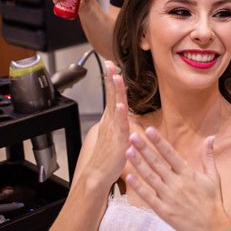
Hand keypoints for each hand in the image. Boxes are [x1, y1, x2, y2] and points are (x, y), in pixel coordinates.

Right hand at [87, 61, 129, 183]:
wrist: (98, 175)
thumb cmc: (107, 157)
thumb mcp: (115, 134)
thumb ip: (120, 122)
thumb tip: (123, 111)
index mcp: (110, 119)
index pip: (112, 95)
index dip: (112, 80)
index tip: (111, 65)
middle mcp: (111, 121)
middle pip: (112, 95)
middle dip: (111, 78)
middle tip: (110, 64)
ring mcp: (113, 129)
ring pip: (116, 105)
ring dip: (116, 91)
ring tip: (116, 77)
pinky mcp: (118, 139)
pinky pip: (120, 124)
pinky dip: (119, 114)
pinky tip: (119, 105)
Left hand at [125, 129, 230, 229]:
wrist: (211, 226)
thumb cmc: (212, 201)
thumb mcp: (213, 177)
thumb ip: (208, 156)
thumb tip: (211, 138)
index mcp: (188, 174)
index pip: (170, 153)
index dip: (159, 142)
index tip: (149, 130)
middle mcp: (177, 183)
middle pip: (157, 163)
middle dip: (144, 148)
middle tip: (132, 136)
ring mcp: (169, 197)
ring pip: (150, 177)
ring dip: (138, 163)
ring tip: (128, 151)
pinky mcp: (163, 210)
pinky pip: (148, 196)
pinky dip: (138, 187)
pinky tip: (129, 177)